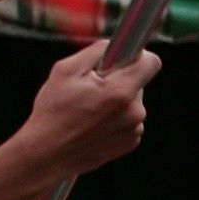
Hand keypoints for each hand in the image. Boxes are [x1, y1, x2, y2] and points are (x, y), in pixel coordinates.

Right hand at [7, 39, 158, 180]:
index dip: (137, 56)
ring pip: (132, 102)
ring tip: (88, 110)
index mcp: (122, 92)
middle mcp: (135, 112)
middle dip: (118, 80)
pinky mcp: (130, 143)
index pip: (151, 62)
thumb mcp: (66, 70)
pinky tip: (93, 125)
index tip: (123, 58)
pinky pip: (128, 120)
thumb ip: (96, 52)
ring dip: (116, 101)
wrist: (47, 153)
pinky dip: (115, 118)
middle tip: (91, 88)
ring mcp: (135, 130)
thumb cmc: (53, 110)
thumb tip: (118, 45)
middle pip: (138, 82)